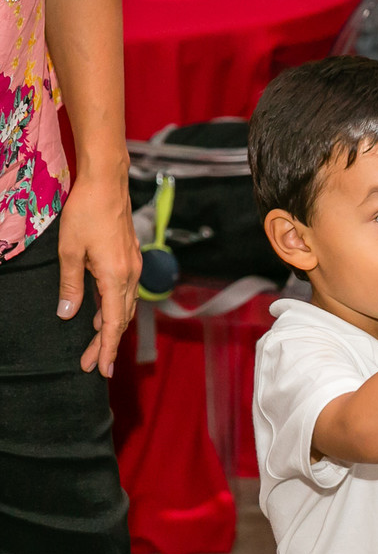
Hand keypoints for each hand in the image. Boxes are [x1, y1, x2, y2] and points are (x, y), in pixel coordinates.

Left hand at [56, 169, 141, 377]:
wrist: (108, 184)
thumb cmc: (86, 212)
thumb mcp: (69, 250)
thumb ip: (71, 285)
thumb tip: (68, 314)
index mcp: (116, 277)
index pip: (112, 323)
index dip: (105, 348)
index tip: (100, 369)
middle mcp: (130, 277)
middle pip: (120, 320)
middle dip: (105, 345)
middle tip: (90, 365)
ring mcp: (133, 269)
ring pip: (124, 308)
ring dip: (109, 328)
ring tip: (93, 345)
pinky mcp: (130, 261)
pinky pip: (124, 294)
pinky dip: (113, 310)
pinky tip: (99, 315)